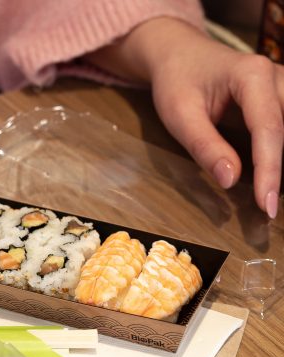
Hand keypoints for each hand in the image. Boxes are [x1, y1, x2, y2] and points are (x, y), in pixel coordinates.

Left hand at [87, 17, 281, 217]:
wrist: (178, 56)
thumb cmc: (176, 82)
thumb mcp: (180, 115)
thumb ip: (205, 146)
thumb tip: (231, 180)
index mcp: (252, 76)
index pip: (269, 129)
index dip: (270, 171)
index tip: (267, 204)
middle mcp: (276, 78)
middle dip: (282, 171)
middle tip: (273, 208)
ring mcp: (282, 87)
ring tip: (274, 195)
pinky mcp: (280, 99)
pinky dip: (280, 153)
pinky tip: (273, 179)